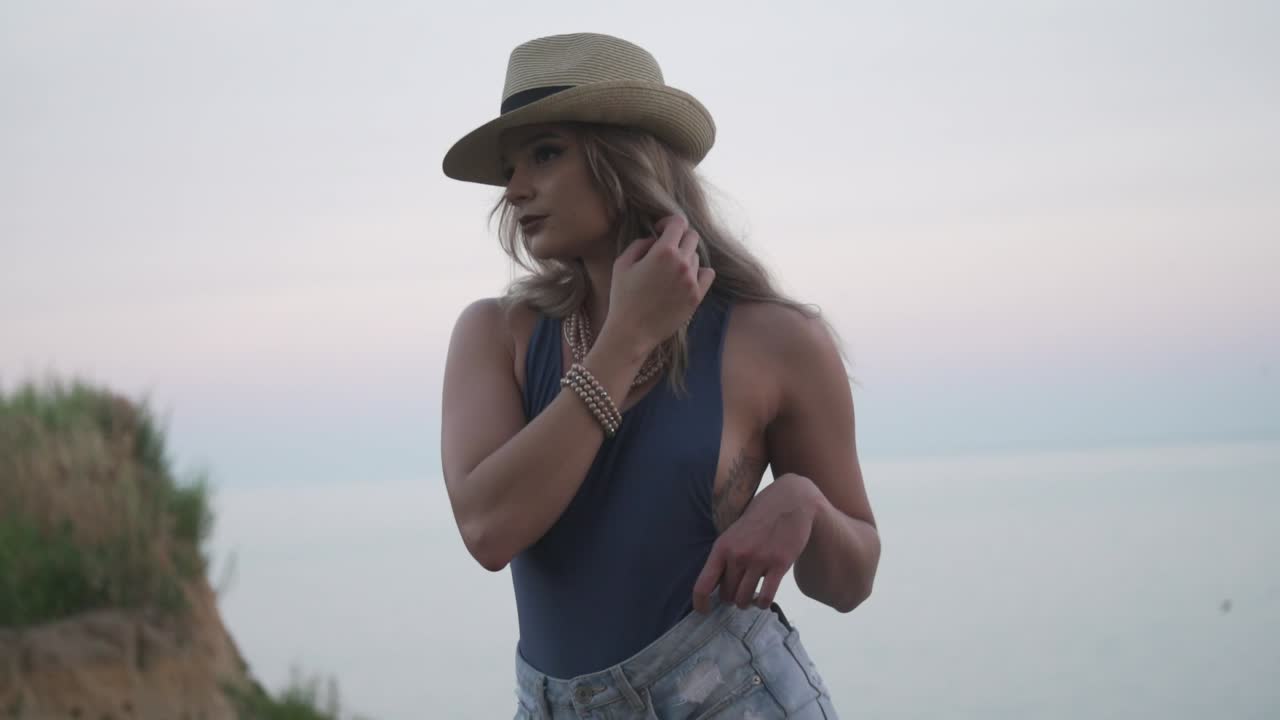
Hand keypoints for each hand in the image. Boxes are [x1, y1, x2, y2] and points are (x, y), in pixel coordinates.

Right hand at [602, 214, 715, 355]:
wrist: (632, 332)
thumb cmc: (623, 297)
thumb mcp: (623, 263)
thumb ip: (641, 243)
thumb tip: (655, 239)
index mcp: (663, 252)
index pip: (679, 223)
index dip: (669, 223)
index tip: (661, 230)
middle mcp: (682, 263)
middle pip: (692, 237)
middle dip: (679, 238)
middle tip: (666, 250)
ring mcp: (692, 281)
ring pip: (696, 257)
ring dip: (685, 258)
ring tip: (668, 272)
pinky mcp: (697, 296)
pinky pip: (707, 274)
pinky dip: (699, 272)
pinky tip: (686, 278)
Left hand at [692, 474, 820, 612]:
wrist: (790, 500)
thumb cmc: (761, 516)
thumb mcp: (734, 532)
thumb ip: (726, 555)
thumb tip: (717, 584)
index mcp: (722, 547)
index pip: (703, 585)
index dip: (700, 603)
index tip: (704, 611)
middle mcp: (737, 555)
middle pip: (726, 595)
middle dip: (731, 598)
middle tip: (738, 594)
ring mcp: (759, 560)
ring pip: (744, 599)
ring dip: (747, 602)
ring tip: (751, 597)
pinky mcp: (779, 564)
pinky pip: (766, 597)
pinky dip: (762, 603)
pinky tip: (763, 600)